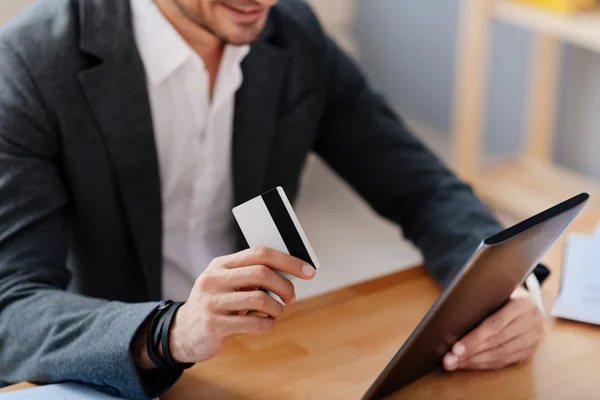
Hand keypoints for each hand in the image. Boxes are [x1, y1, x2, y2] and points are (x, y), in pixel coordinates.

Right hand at [168, 247, 315, 363]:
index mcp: (220, 264)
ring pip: (260, 299)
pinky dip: (267, 325)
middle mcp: (214, 279)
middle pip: (261, 273)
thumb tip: (291, 272)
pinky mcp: (213, 325)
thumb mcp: (227, 283)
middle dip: (285, 286)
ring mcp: (212, 302)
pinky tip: (265, 324)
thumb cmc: (216, 305)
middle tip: (291, 297)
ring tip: (275, 313)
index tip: (309, 270)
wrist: (182, 332)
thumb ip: (251, 274)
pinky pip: (253, 323)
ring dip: (277, 309)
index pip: (260, 253)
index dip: (288, 261)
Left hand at [443, 287, 542, 370]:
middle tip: (449, 360)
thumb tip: (451, 318)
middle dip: (470, 353)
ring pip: (500, 355)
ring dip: (474, 362)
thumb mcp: (495, 290)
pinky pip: (504, 361)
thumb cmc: (502, 293)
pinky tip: (469, 364)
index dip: (474, 338)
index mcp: (522, 304)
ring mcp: (532, 339)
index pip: (495, 325)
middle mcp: (531, 322)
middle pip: (496, 342)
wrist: (528, 301)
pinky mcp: (529, 351)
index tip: (455, 348)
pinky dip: (484, 364)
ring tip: (454, 364)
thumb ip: (480, 302)